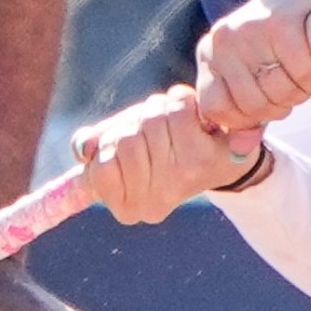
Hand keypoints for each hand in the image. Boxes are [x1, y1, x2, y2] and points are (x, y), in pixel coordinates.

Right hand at [73, 88, 262, 227]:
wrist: (227, 156)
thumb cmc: (163, 149)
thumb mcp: (121, 150)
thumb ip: (93, 147)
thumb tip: (83, 148)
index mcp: (129, 209)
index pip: (100, 170)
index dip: (109, 143)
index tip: (127, 144)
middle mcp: (154, 203)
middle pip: (124, 141)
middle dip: (134, 123)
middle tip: (152, 128)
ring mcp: (179, 180)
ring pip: (149, 122)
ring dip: (157, 110)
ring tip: (170, 122)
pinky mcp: (203, 156)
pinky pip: (177, 110)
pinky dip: (179, 101)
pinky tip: (190, 116)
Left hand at [193, 0, 310, 130]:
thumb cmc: (288, 35)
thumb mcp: (258, 70)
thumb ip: (246, 109)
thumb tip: (241, 148)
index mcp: (210, 53)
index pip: (216, 109)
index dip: (245, 117)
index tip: (267, 102)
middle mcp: (222, 41)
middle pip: (254, 107)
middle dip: (283, 103)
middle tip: (294, 79)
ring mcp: (249, 31)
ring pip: (281, 93)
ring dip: (304, 89)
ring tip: (305, 64)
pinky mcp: (281, 25)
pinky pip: (305, 76)